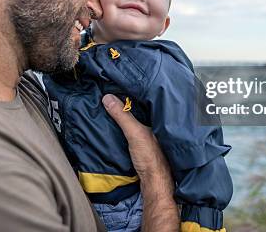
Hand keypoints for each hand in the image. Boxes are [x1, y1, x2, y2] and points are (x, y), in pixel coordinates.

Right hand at [102, 94, 178, 230]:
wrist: (155, 183)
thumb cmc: (151, 158)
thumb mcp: (135, 133)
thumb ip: (122, 116)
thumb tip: (108, 97)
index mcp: (158, 119)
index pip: (145, 100)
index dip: (134, 92)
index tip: (120, 83)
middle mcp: (157, 126)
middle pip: (142, 109)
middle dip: (130, 102)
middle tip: (113, 92)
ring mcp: (153, 136)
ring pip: (139, 120)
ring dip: (128, 115)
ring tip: (113, 105)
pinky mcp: (146, 146)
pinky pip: (135, 131)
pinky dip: (127, 128)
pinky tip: (118, 126)